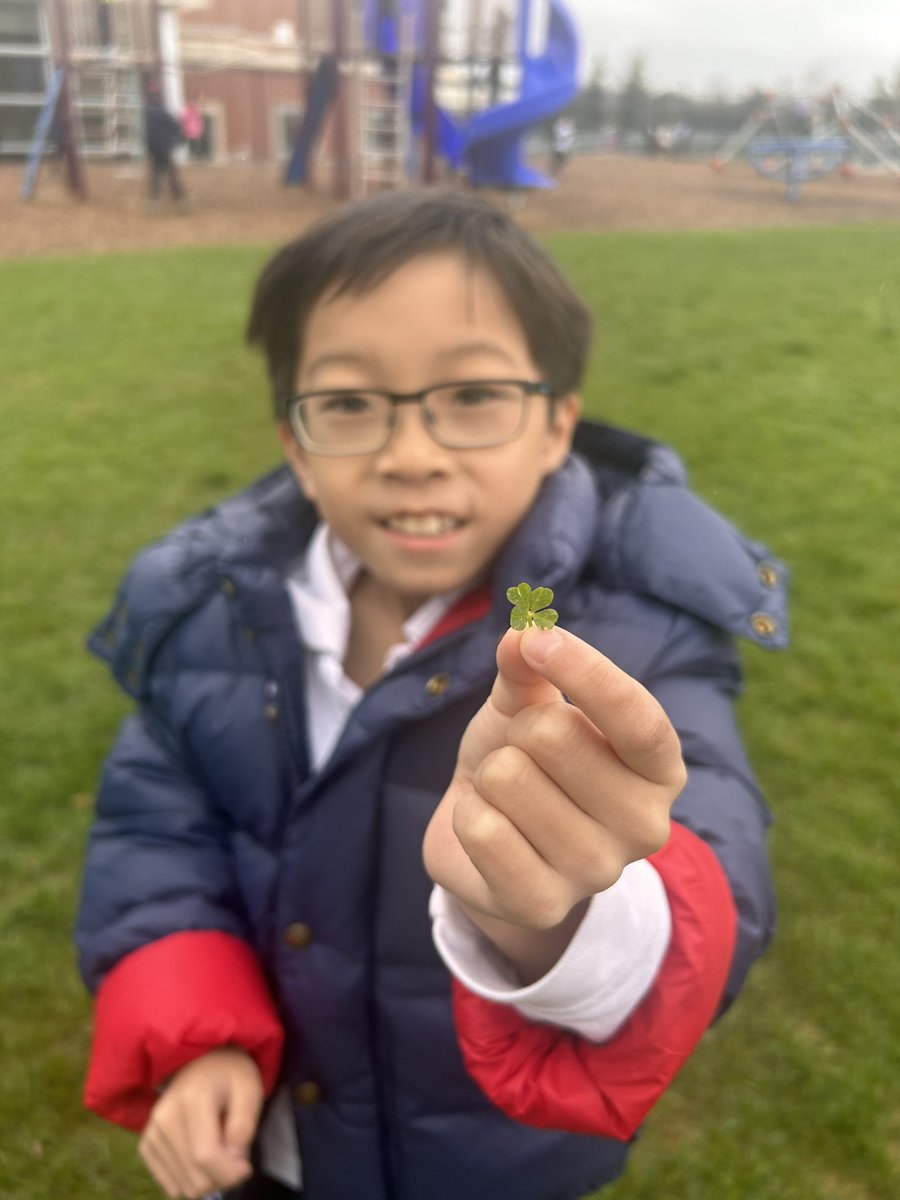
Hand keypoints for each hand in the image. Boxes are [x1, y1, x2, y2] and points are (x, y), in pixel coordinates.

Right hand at [139, 1047, 262, 1198]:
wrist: (203, 1062)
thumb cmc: (231, 1075)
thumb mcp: (250, 1090)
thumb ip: (244, 1126)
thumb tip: (233, 1161)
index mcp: (192, 1099)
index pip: (205, 1155)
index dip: (230, 1173)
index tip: (246, 1167)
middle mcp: (164, 1116)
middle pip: (193, 1176)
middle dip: (221, 1178)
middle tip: (235, 1159)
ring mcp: (152, 1131)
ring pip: (180, 1185)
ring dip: (206, 1180)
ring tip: (219, 1155)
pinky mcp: (146, 1144)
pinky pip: (167, 1183)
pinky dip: (188, 1180)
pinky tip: (200, 1162)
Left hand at [423, 625, 685, 935]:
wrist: (486, 838)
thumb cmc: (525, 759)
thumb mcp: (527, 704)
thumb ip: (528, 666)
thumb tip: (521, 634)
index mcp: (659, 768)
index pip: (638, 717)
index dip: (586, 672)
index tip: (536, 640)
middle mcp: (646, 825)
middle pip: (555, 737)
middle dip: (517, 732)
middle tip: (520, 755)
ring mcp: (597, 872)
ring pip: (509, 779)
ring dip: (490, 777)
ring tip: (506, 796)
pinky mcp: (543, 907)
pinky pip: (482, 830)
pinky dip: (468, 816)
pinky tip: (488, 829)